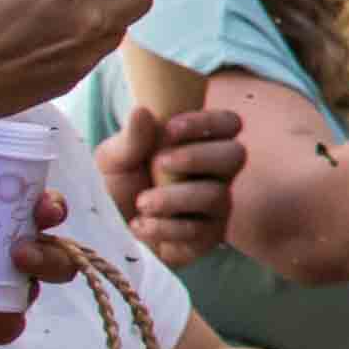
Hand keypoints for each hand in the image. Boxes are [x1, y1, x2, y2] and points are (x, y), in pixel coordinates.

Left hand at [96, 102, 244, 266]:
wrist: (112, 233)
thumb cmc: (121, 188)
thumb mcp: (114, 160)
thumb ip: (130, 139)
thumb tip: (142, 111)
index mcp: (200, 144)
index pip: (229, 123)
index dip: (207, 122)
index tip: (170, 129)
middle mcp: (217, 173)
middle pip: (236, 154)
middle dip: (197, 157)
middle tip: (160, 163)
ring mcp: (217, 206)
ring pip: (216, 195)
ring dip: (173, 198)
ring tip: (142, 204)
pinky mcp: (208, 237)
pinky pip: (199, 230)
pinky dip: (164, 227)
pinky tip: (141, 226)